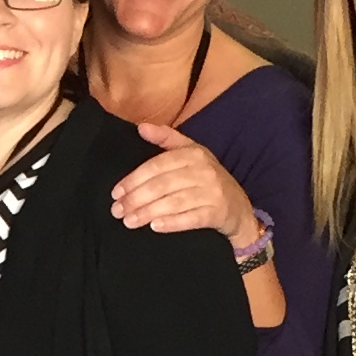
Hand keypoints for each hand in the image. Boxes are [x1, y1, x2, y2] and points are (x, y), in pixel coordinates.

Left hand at [111, 122, 261, 250]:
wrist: (239, 207)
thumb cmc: (207, 179)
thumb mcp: (191, 153)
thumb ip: (166, 138)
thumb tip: (141, 127)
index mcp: (193, 154)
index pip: (157, 165)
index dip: (134, 179)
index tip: (116, 192)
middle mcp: (203, 171)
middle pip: (163, 185)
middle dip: (136, 198)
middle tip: (117, 210)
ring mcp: (212, 192)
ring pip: (174, 202)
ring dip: (148, 212)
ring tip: (128, 221)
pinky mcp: (217, 213)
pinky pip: (191, 219)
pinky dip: (172, 223)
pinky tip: (155, 227)